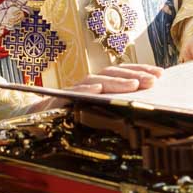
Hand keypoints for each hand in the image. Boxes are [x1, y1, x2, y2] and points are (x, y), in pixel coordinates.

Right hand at [32, 63, 163, 110]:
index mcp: (96, 86)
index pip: (120, 73)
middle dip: (134, 75)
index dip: (140, 70)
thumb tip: (145, 101)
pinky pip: (70, 94)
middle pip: (111, 74)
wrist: (32, 122)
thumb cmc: (67, 119)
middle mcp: (85, 85)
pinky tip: (97, 91)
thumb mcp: (95, 113)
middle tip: (153, 80)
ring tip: (133, 85)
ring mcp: (70, 92)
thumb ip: (113, 105)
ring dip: (116, 82)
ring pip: (95, 81)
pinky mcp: (56, 101)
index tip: (160, 74)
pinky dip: (84, 91)